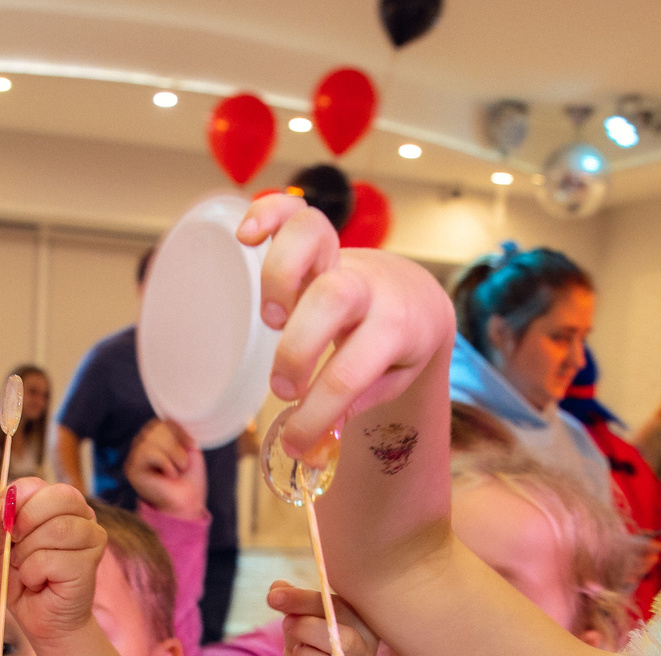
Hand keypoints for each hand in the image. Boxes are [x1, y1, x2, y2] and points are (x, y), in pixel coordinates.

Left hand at [0, 477, 106, 653]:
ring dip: (27, 553)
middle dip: (24, 521)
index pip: (37, 484)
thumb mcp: (3, 546)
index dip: (14, 500)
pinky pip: (49, 559)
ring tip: (27, 569)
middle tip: (16, 546)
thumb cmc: (25, 582)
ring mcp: (92, 539)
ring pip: (54, 529)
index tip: (4, 525)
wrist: (43, 621)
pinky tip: (39, 584)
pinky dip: (32, 574)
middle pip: (57, 496)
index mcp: (61, 505)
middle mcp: (83, 516)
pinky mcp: (89, 564)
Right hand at [125, 419, 207, 517]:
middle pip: (157, 427)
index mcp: (155, 438)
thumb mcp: (188, 448)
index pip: (163, 421)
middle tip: (183, 464)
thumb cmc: (189, 479)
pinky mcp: (132, 468)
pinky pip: (147, 451)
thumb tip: (168, 417)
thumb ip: (177, 431)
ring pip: (152, 438)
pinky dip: (164, 462)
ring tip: (177, 470)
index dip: (179, 431)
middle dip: (176, 445)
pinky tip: (168, 475)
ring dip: (173, 455)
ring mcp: (135, 456)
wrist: (188, 502)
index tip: (192, 445)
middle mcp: (142, 444)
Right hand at [238, 192, 455, 456]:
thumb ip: (358, 400)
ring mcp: (341, 257)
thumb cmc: (397, 345)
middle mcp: (368, 286)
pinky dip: (266, 213)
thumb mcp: (392, 379)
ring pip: (312, 239)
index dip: (316, 414)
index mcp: (396, 327)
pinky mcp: (318, 240)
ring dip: (279, 278)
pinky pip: (292, 210)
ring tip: (271, 321)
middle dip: (297, 348)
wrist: (416, 296)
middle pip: (332, 299)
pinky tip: (244, 236)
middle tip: (284, 387)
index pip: (350, 374)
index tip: (296, 442)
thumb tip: (316, 434)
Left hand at [267, 582, 377, 655]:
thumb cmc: (311, 642)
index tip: (275, 597)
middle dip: (308, 630)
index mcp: (363, 622)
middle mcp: (366, 652)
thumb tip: (276, 589)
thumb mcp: (302, 617)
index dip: (304, 600)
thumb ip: (292, 603)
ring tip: (298, 653)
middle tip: (288, 624)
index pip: (339, 608)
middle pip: (345, 642)